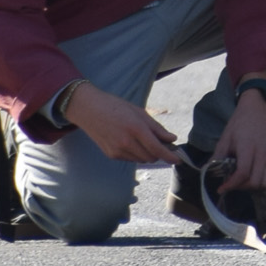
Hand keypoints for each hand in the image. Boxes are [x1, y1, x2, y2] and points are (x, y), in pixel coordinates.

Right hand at [64, 81, 178, 164]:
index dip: (169, 156)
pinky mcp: (111, 155)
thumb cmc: (114, 106)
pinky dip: (135, 153)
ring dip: (147, 153)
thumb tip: (172, 139)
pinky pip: (130, 159)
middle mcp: (127, 142)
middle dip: (158, 153)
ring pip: (141, 159)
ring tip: (142, 139)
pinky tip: (129, 140)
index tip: (178, 160)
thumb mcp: (138, 112)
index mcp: (135, 128)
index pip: (157, 148)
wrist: (88, 109)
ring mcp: (118, 150)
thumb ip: (157, 128)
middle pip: (151, 157)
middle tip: (161, 143)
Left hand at [214, 85, 265, 192]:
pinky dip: (257, 183)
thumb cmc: (240, 122)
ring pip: (263, 184)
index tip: (220, 188)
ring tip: (238, 181)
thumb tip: (207, 171)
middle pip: (254, 182)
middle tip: (228, 184)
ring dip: (250, 187)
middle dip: (240, 187)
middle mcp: (261, 155)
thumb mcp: (225, 138)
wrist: (258, 110)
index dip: (231, 184)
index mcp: (248, 148)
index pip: (242, 173)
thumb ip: (218, 156)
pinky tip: (246, 177)